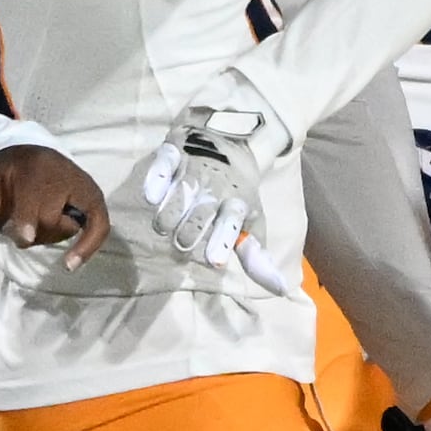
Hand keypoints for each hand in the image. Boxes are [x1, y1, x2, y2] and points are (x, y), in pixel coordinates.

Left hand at [0, 143, 107, 265]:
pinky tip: (70, 263)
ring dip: (47, 234)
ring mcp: (85, 187)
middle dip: (31, 230)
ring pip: (68, 227)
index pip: (35, 196)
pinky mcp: (96, 202)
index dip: (27, 219)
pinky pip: (99, 228)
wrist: (25, 157)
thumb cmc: (1, 177)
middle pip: (50, 218)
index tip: (23, 239)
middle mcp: (65, 174)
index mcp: (34, 164)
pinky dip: (86, 247)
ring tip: (33, 223)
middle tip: (12, 226)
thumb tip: (26, 239)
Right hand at [138, 90, 289, 287]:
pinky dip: (158, 179)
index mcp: (238, 204)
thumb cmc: (239, 192)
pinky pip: (165, 165)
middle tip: (182, 243)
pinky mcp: (176, 153)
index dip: (223, 242)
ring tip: (163, 228)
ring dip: (171, 212)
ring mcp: (196, 169)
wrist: (232, 139)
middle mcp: (217, 188)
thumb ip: (256, 257)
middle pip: (202, 212)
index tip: (214, 262)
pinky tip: (151, 196)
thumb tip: (279, 291)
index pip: (232, 224)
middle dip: (191, 230)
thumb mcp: (252, 221)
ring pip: (182, 192)